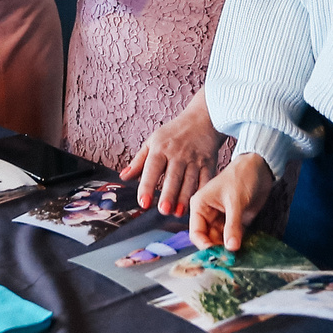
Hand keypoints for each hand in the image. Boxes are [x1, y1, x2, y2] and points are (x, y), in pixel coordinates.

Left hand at [121, 97, 226, 216]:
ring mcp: (194, 159)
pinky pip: (205, 180)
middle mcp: (178, 153)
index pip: (152, 168)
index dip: (147, 185)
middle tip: (163, 210)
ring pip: (189, 181)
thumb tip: (123, 177)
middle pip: (173, 176)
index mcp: (160, 148)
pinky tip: (196, 204)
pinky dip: (201, 193)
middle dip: (168, 194)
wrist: (203, 119)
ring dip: (184, 198)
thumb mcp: (152, 142)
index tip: (143, 202)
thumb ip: (138, 161)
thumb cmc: (174, 133)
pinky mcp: (209, 163)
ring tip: (177, 213)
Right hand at [188, 153, 274, 252]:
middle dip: (218, 251)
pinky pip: (232, 239)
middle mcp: (207, 215)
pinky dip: (237, 246)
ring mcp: (221, 220)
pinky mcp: (234, 223)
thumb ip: (232, 226)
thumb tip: (231, 248)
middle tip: (230, 261)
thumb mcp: (235, 201)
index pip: (196, 233)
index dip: (205, 246)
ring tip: (237, 258)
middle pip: (208, 240)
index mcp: (200, 206)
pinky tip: (243, 252)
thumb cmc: (242, 177)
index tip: (217, 256)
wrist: (260, 168)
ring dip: (228, 251)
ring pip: (220, 242)